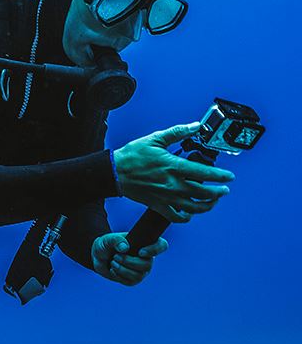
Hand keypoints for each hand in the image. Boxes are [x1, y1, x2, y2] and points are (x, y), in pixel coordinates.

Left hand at [91, 232, 167, 285]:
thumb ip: (115, 240)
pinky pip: (130, 282)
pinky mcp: (133, 279)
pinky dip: (119, 276)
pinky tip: (113, 270)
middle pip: (148, 265)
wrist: (98, 256)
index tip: (140, 252)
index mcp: (144, 243)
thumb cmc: (105, 245)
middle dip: (129, 262)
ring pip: (139, 275)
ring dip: (122, 269)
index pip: (161, 245)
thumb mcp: (107, 239)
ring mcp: (141, 270)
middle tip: (116, 256)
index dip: (155, 250)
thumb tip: (125, 248)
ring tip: (113, 262)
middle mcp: (147, 257)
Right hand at [113, 122, 233, 222]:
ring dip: (208, 205)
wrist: (114, 172)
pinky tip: (191, 212)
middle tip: (224, 189)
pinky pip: (177, 217)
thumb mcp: (155, 139)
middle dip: (219, 192)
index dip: (222, 176)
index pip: (206, 173)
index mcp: (174, 167)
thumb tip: (196, 126)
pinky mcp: (158, 205)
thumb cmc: (133, 156)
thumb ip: (177, 132)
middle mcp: (174, 185)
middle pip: (205, 193)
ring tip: (213, 201)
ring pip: (195, 207)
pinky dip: (187, 217)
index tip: (229, 177)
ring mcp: (167, 197)